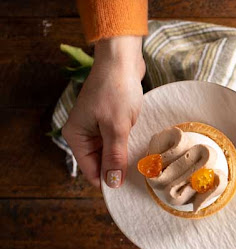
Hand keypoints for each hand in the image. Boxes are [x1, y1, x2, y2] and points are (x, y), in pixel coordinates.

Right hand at [62, 36, 144, 188]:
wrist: (122, 60)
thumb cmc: (116, 90)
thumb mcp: (116, 126)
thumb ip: (114, 156)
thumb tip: (112, 183)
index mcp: (76, 137)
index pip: (91, 172)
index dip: (110, 181)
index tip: (130, 188)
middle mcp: (83, 134)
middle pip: (101, 164)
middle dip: (119, 169)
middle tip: (143, 173)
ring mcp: (96, 126)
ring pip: (112, 152)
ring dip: (126, 156)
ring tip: (145, 160)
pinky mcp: (110, 120)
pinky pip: (118, 140)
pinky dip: (129, 143)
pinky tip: (142, 145)